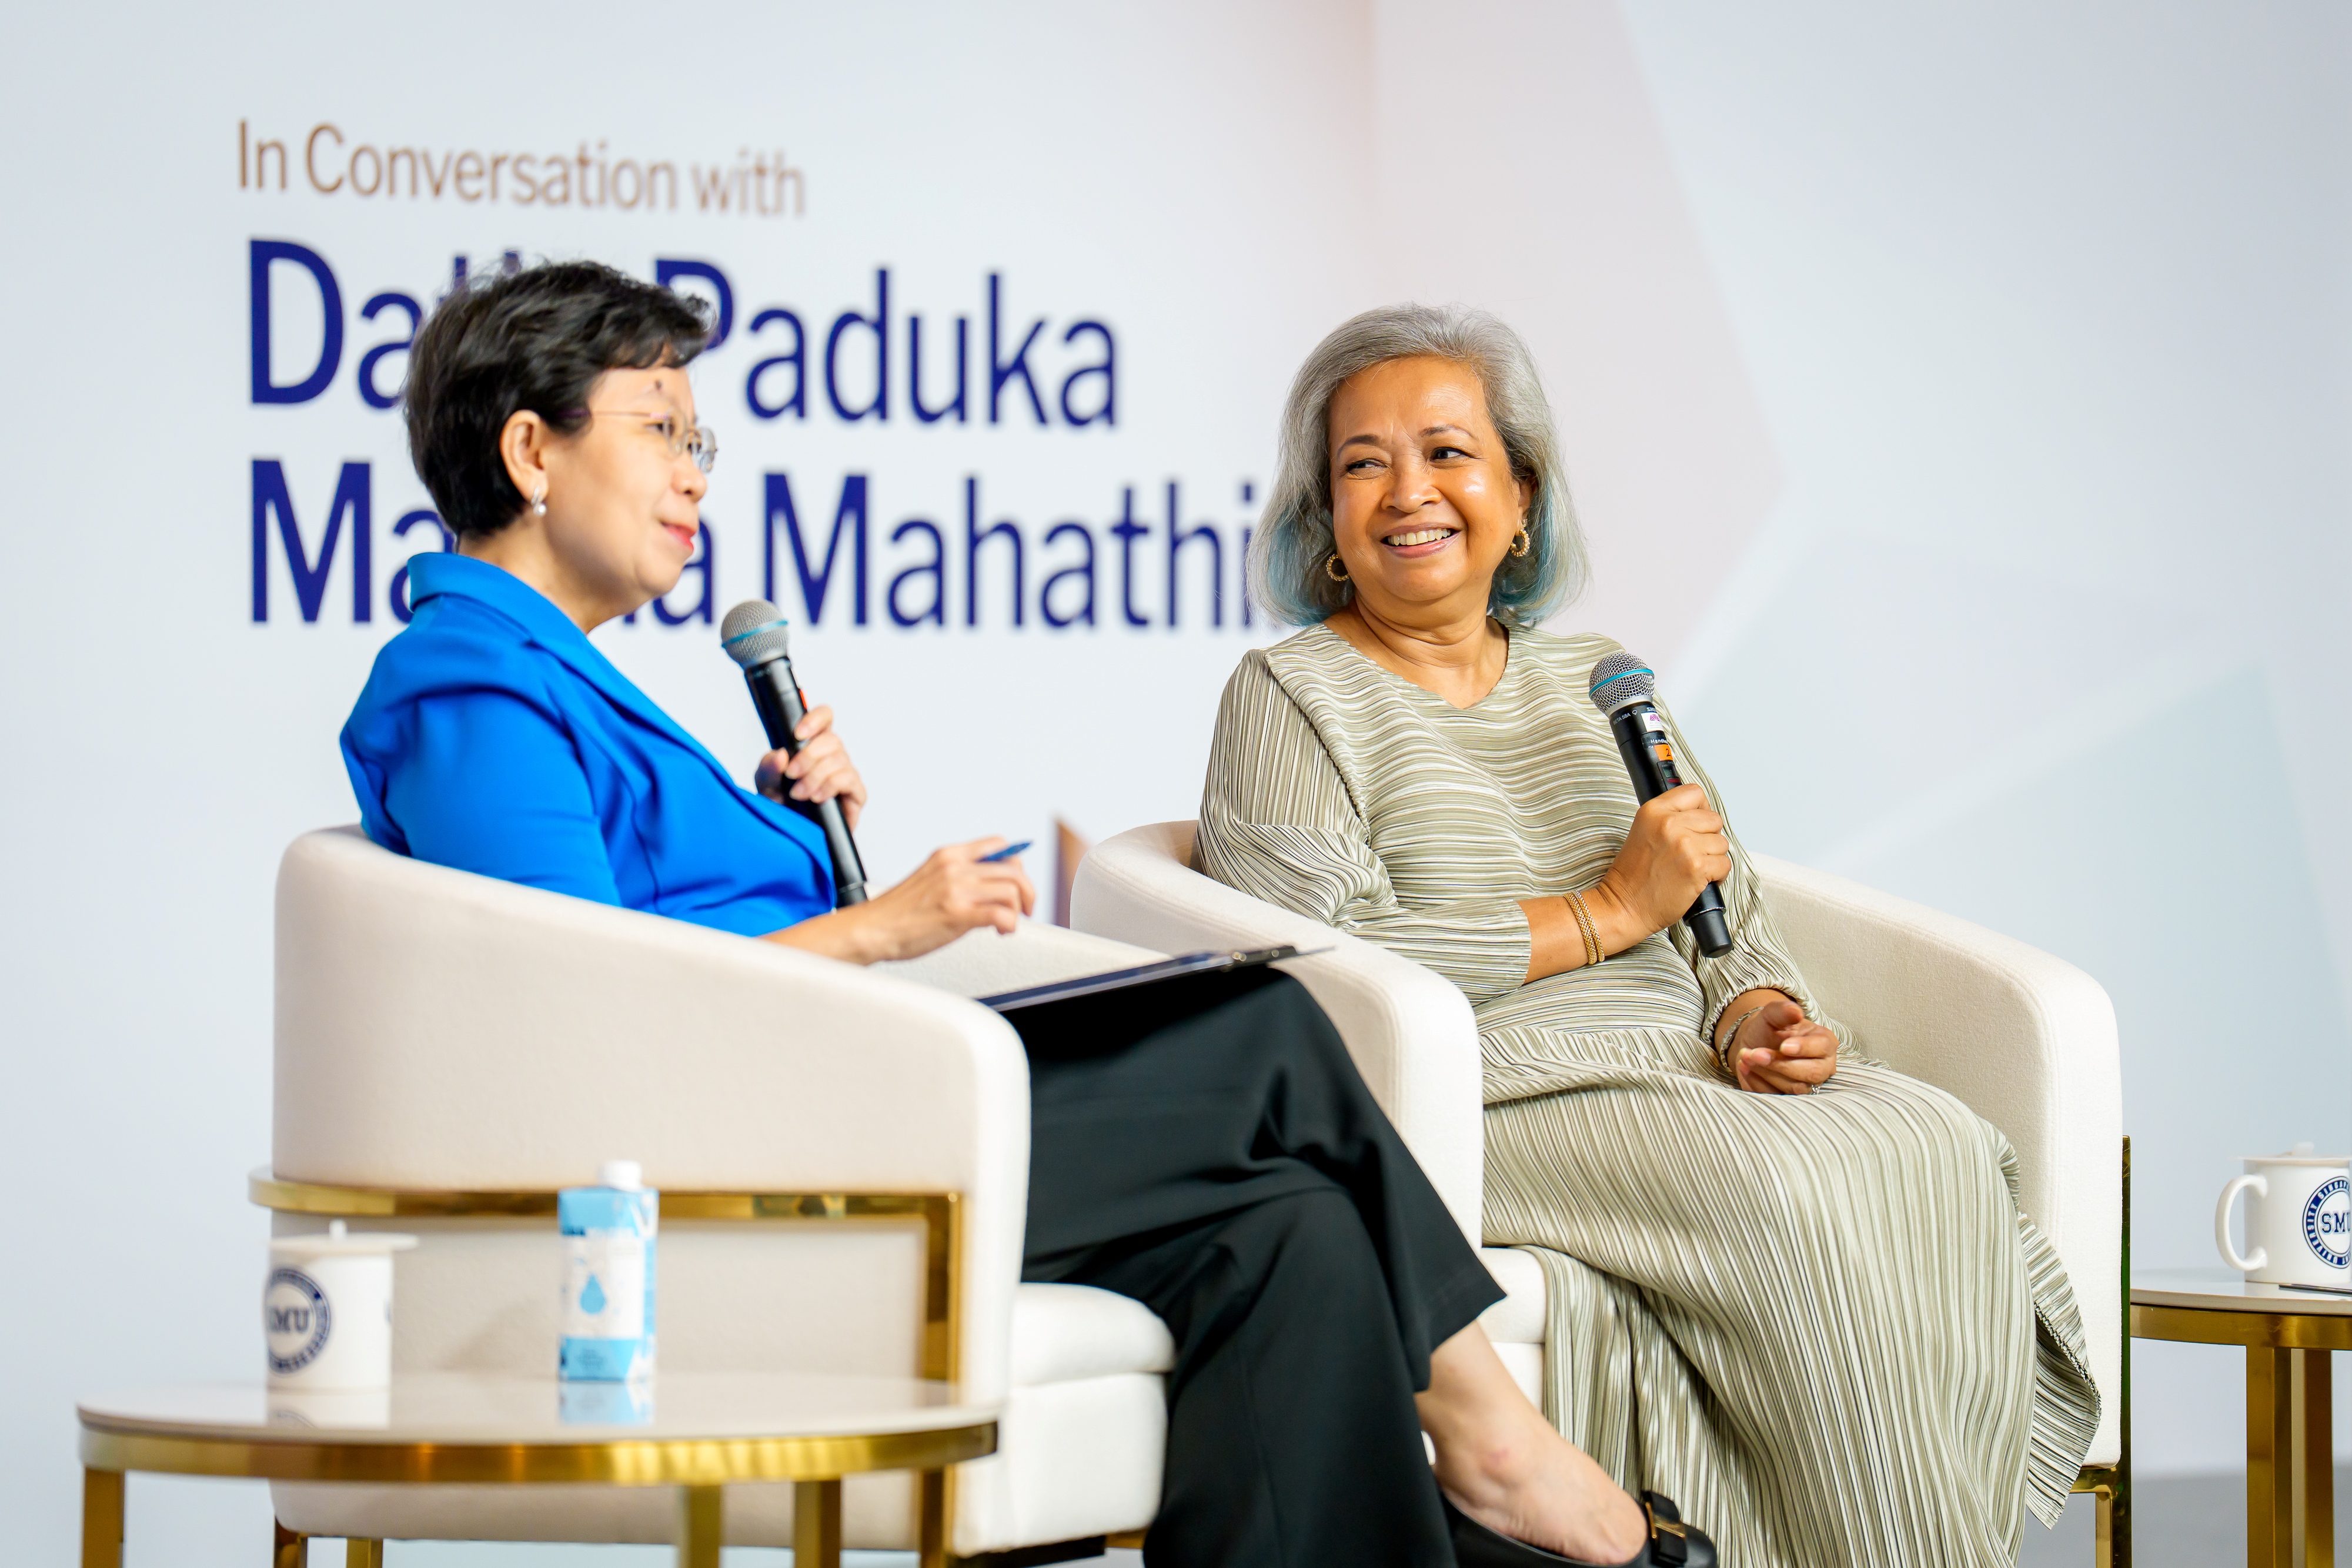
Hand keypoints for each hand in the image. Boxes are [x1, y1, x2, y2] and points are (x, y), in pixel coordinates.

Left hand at [754, 704, 866, 829]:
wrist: (792, 833)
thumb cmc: (782, 805)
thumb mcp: (766, 784)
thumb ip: (768, 767)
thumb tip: (780, 755)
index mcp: (813, 745)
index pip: (824, 718)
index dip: (815, 718)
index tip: (798, 734)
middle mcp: (832, 757)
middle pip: (832, 740)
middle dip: (808, 756)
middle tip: (792, 773)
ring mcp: (845, 774)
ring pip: (839, 760)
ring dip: (816, 776)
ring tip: (799, 793)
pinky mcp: (855, 794)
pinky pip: (849, 780)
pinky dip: (830, 786)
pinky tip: (817, 797)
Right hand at [766, 838, 1035, 963]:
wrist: (871, 929)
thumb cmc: (898, 911)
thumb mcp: (930, 878)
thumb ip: (959, 875)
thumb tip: (991, 884)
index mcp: (949, 855)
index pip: (999, 844)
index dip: (1015, 864)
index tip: (1018, 882)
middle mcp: (955, 867)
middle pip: (1013, 869)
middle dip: (1027, 891)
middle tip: (1025, 908)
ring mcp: (957, 889)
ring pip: (1012, 891)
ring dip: (1018, 911)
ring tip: (1007, 924)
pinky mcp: (957, 914)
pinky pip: (1002, 914)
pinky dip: (1010, 925)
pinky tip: (1001, 931)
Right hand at [1585, 782, 1729, 947]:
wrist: (1623, 906)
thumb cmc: (1633, 876)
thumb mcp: (1643, 831)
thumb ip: (1669, 817)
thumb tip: (1701, 814)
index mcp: (1654, 811)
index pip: (1694, 793)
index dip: (1701, 809)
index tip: (1697, 824)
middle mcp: (1669, 824)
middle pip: (1713, 819)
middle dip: (1708, 838)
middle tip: (1692, 852)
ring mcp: (1684, 845)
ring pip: (1722, 843)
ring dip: (1713, 857)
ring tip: (1692, 867)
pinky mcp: (1696, 867)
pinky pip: (1724, 864)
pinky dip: (1716, 875)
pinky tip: (1698, 879)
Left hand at [1725, 996, 1837, 1093]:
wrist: (1755, 1043)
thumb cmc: (1770, 1028)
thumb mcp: (1773, 1014)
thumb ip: (1783, 1011)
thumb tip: (1795, 1011)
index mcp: (1824, 1042)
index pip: (1822, 1048)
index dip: (1803, 1048)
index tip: (1783, 1046)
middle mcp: (1821, 1067)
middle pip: (1811, 1073)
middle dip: (1780, 1064)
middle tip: (1755, 1053)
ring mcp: (1807, 1085)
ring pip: (1793, 1088)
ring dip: (1766, 1073)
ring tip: (1745, 1057)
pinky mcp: (1789, 1097)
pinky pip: (1776, 1096)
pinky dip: (1757, 1083)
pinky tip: (1744, 1068)